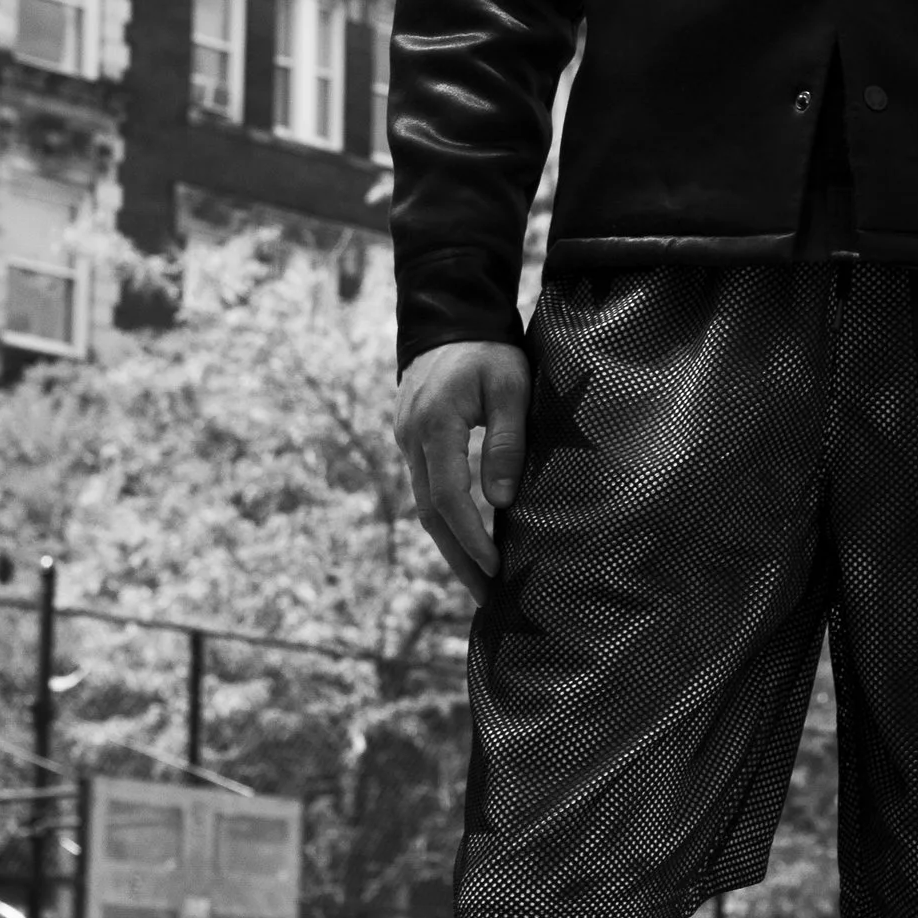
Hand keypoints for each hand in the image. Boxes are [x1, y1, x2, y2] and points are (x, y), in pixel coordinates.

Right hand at [395, 340, 529, 595]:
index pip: (450, 496)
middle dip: (457, 558)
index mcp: (435, 425)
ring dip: (450, 545)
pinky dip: (446, 521)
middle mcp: (412, 440)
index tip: (495, 568)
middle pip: (430, 514)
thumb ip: (505, 441)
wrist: (448, 321)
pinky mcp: (412, 444)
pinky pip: (427, 491)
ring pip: (424, 506)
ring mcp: (407, 443)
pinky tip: (467, 541)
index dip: (472, 537)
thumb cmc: (488, 351)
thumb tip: (502, 501)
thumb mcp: (510, 387)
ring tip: (478, 581)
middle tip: (484, 596)